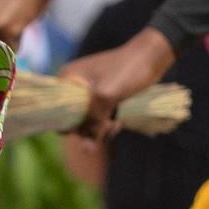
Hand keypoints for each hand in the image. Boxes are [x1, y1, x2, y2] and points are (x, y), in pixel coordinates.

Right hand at [62, 29, 176, 137]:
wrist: (151, 58)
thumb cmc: (127, 70)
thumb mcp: (106, 95)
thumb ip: (93, 121)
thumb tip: (86, 150)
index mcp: (68, 78)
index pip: (56, 109)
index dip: (68, 124)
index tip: (85, 129)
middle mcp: (75, 86)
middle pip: (72, 118)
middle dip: (87, 129)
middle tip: (107, 127)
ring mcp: (90, 93)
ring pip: (87, 121)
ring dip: (99, 129)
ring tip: (115, 125)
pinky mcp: (104, 98)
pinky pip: (99, 118)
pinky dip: (106, 125)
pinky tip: (118, 123)